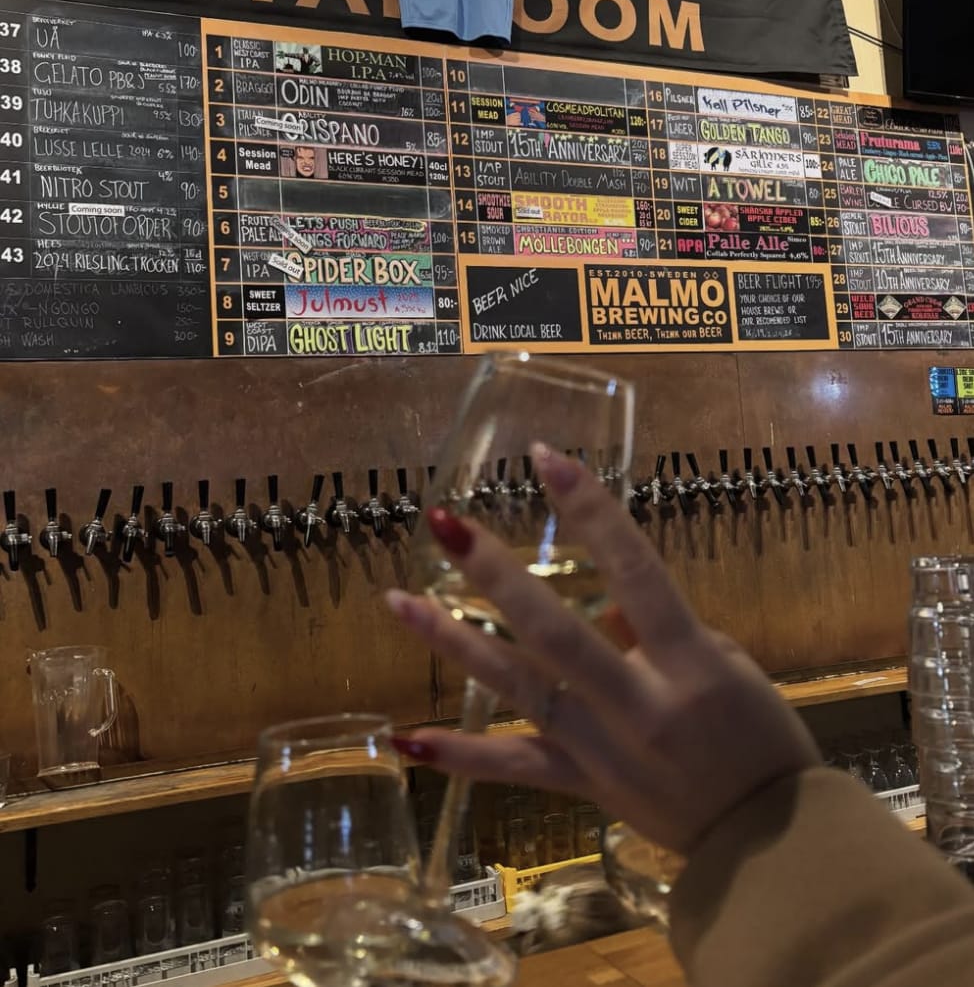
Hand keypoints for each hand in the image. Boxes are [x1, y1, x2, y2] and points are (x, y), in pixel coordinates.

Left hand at [387, 446, 818, 856]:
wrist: (775, 847)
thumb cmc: (763, 738)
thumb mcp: (728, 664)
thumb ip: (658, 628)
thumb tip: (603, 603)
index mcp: (688, 660)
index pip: (636, 570)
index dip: (592, 512)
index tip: (546, 459)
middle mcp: (637, 702)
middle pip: (555, 631)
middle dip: (496, 574)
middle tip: (443, 524)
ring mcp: (601, 747)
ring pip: (518, 687)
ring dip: (454, 642)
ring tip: (398, 600)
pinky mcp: (582, 786)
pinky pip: (513, 768)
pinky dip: (459, 756)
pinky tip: (405, 739)